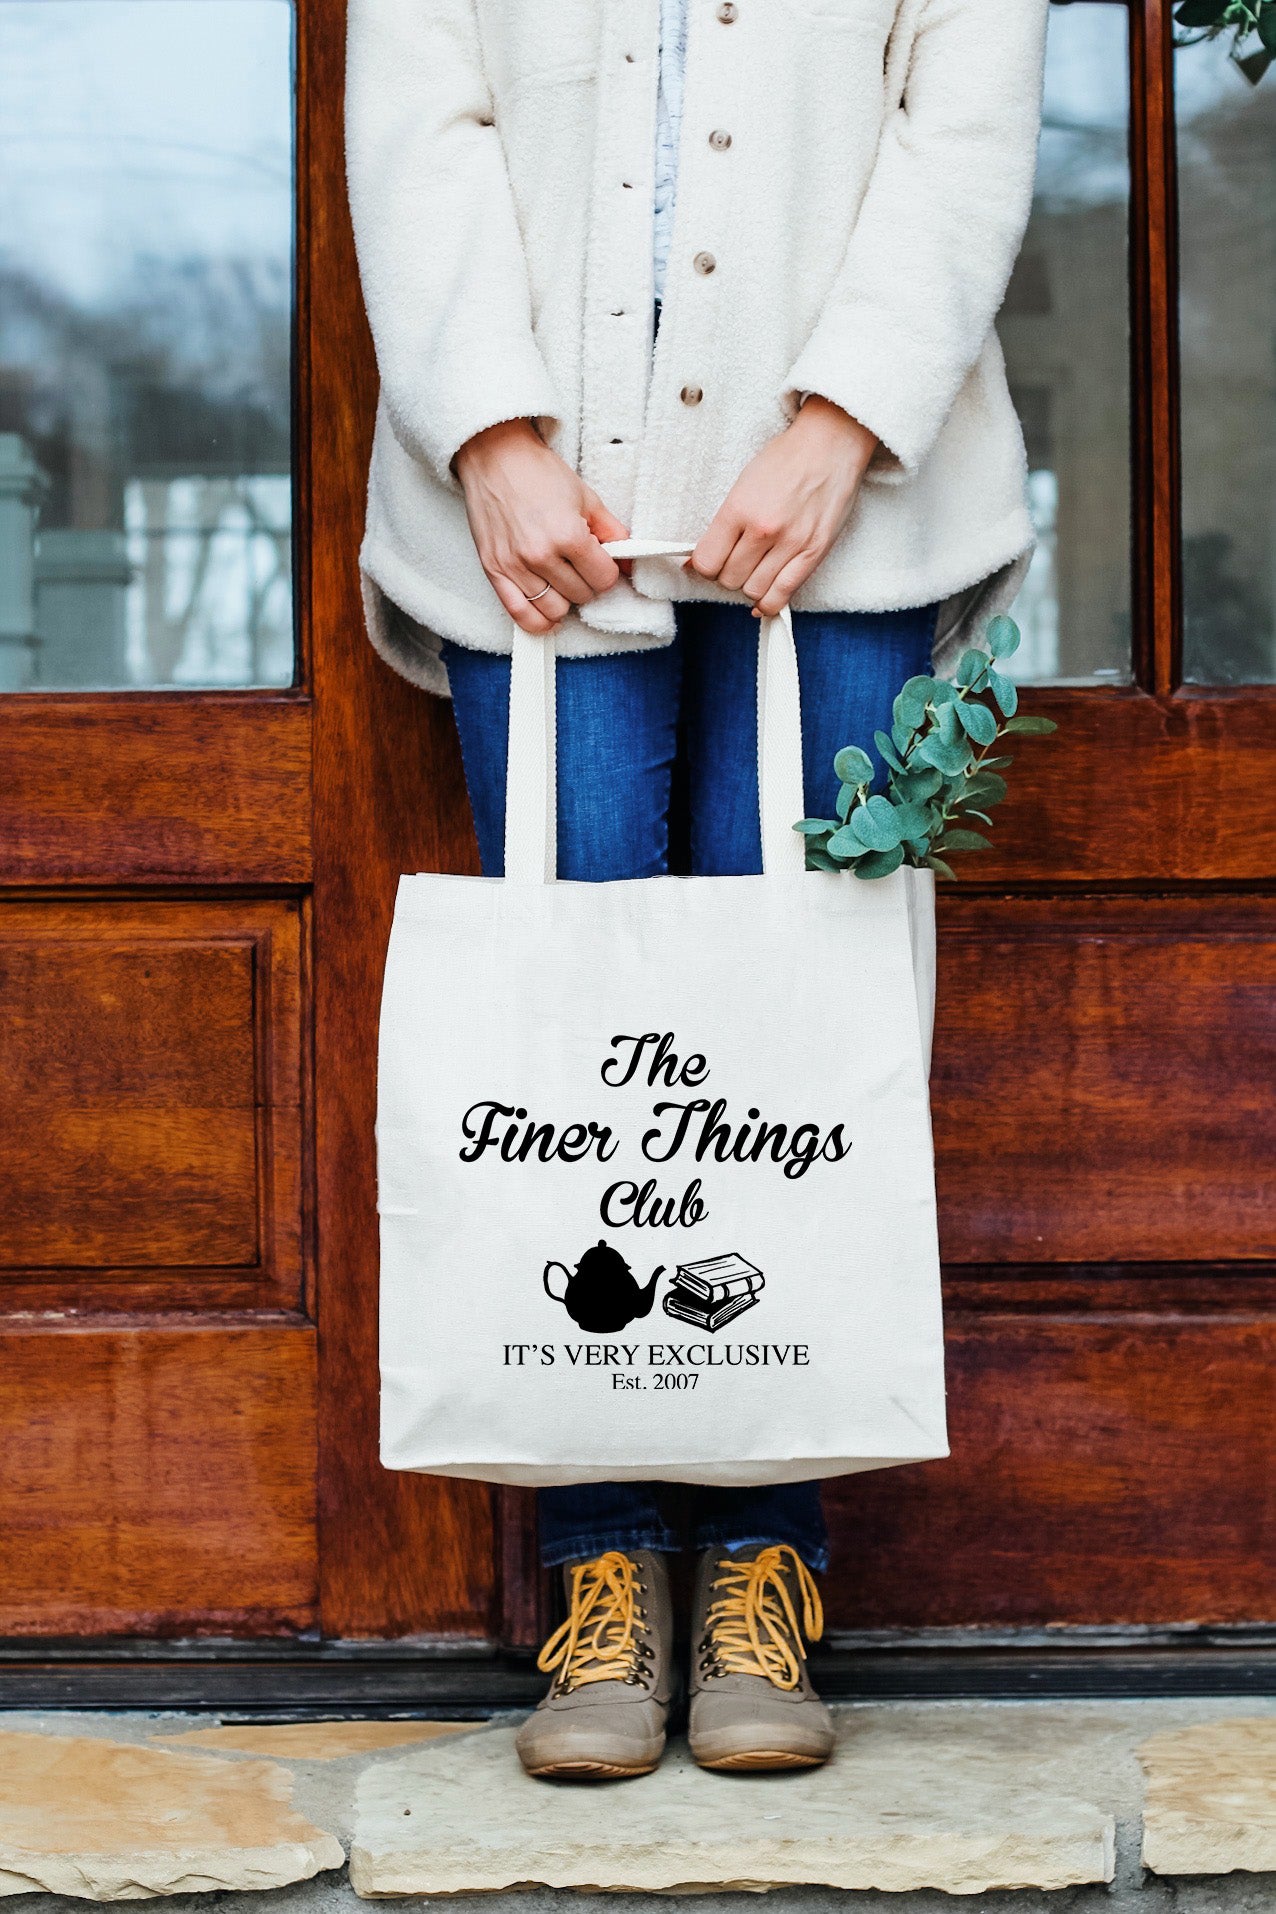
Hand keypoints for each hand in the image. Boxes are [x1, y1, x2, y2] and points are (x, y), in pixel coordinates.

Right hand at [454, 420, 626, 633]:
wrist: (494, 457)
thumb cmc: (538, 473)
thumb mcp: (586, 497)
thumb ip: (613, 533)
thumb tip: (628, 562)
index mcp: (568, 534)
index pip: (604, 579)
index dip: (608, 571)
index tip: (601, 562)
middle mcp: (541, 555)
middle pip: (582, 596)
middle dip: (587, 583)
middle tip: (579, 565)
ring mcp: (515, 566)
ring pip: (555, 610)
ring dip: (565, 600)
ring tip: (562, 581)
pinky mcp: (494, 571)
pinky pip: (520, 615)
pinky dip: (538, 622)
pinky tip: (549, 617)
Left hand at [689, 397, 878, 616]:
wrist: (830, 444)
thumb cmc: (786, 460)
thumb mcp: (743, 484)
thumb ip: (722, 525)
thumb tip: (697, 562)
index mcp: (739, 508)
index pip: (707, 562)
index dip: (704, 566)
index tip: (711, 560)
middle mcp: (763, 530)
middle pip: (729, 579)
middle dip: (727, 575)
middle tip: (736, 561)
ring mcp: (791, 543)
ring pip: (753, 591)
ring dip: (749, 586)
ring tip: (754, 571)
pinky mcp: (814, 553)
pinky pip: (783, 595)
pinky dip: (769, 603)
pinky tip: (764, 598)